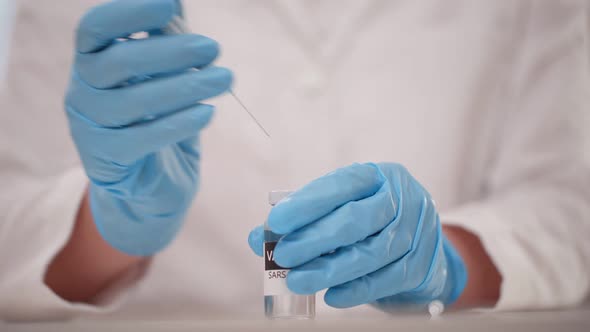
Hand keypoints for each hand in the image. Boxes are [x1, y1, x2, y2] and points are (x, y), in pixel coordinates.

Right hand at [65, 0, 231, 255]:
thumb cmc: (160, 117)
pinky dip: (177, 124)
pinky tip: (208, 113)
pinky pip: (140, 139)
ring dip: (184, 87)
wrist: (154, 179)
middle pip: (118, 63)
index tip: (170, 5)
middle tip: (214, 47)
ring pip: (131, 102)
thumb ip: (168, 36)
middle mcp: (83, 90)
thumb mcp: (166, 74)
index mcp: (92, 61)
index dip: (130, 12)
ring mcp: (89, 127)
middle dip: (170, 52)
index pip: (95, 28)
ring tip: (225, 78)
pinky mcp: (106, 161)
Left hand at [248, 163, 466, 308]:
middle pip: (356, 220)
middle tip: (283, 255)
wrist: (420, 242)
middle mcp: (402, 198)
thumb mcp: (341, 207)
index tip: (276, 221)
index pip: (341, 184)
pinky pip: (387, 280)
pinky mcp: (421, 264)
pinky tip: (331, 295)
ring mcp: (416, 231)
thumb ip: (303, 220)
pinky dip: (356, 289)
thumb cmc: (367, 219)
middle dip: (315, 239)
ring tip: (297, 280)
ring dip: (330, 270)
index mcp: (377, 175)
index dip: (308, 203)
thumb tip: (259, 240)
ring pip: (370, 253)